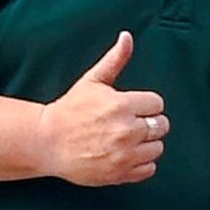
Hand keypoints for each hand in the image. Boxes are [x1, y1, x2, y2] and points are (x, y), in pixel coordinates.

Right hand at [40, 32, 167, 186]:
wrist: (47, 142)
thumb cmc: (70, 110)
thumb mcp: (92, 81)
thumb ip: (115, 59)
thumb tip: (127, 37)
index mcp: (121, 105)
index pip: (157, 104)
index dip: (145, 104)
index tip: (132, 107)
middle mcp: (126, 131)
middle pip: (162, 126)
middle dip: (149, 122)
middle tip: (131, 123)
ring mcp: (124, 154)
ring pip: (157, 148)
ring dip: (147, 143)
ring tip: (128, 139)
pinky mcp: (120, 173)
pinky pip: (149, 169)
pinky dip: (142, 163)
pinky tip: (126, 154)